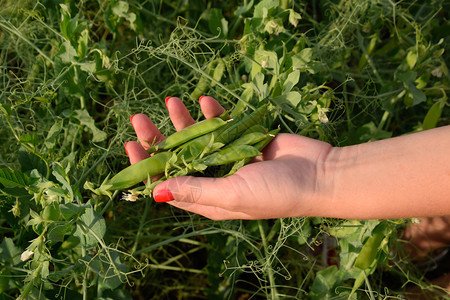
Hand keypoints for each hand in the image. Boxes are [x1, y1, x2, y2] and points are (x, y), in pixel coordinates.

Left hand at [126, 96, 333, 219]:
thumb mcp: (232, 194)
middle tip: (139, 119)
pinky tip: (202, 101)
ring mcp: (230, 158)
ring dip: (182, 122)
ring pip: (198, 138)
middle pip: (178, 158)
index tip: (131, 147)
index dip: (146, 168)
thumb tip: (155, 193)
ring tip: (170, 101)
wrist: (319, 174)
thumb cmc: (277, 192)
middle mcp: (215, 179)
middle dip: (157, 140)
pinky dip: (212, 114)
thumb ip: (195, 190)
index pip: (168, 184)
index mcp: (209, 199)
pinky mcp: (245, 140)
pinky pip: (222, 125)